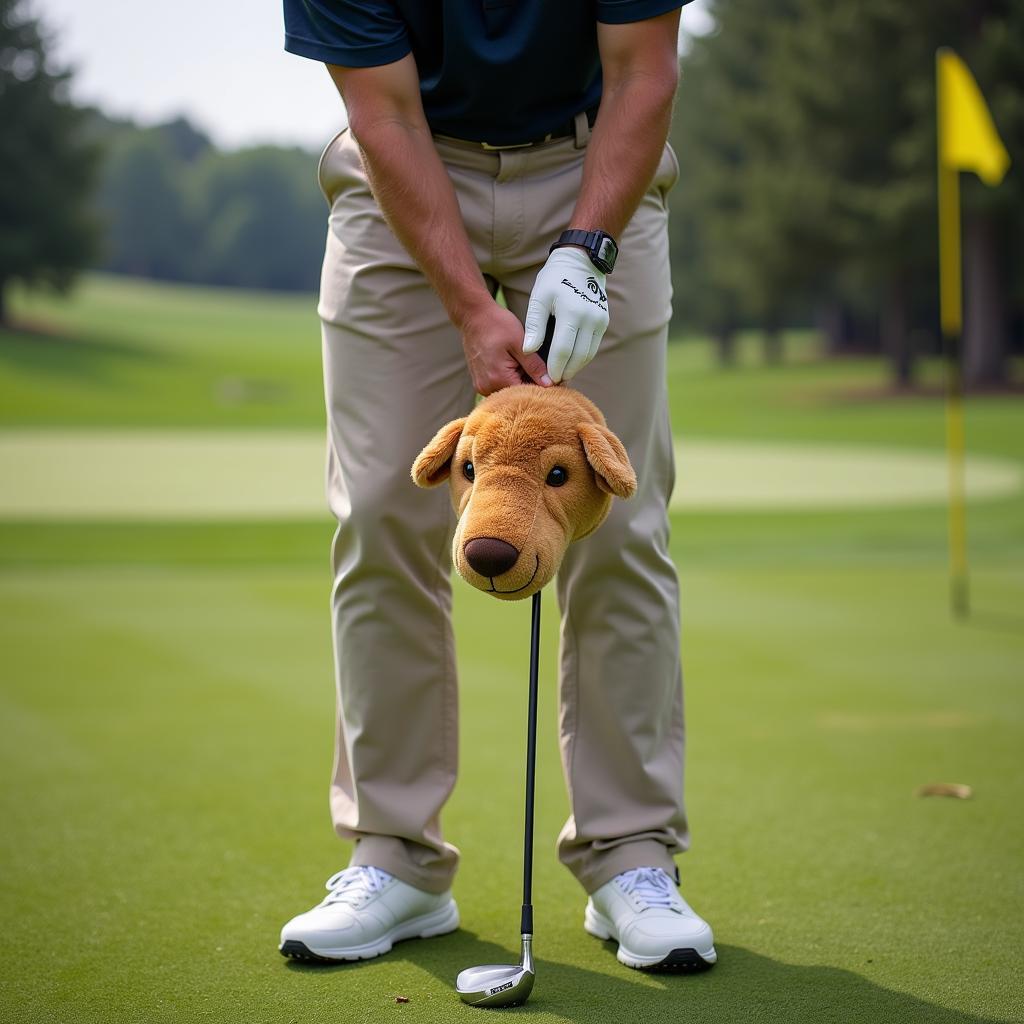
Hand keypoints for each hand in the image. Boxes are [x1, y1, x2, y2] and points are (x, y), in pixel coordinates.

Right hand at [460, 302, 552, 396]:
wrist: (474, 316)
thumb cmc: (496, 325)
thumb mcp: (520, 343)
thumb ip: (535, 366)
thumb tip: (549, 383)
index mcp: (498, 379)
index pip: (525, 394)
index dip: (540, 388)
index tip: (551, 380)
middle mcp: (487, 387)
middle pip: (516, 396)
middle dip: (529, 385)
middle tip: (538, 369)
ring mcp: (481, 386)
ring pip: (508, 392)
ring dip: (518, 382)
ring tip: (522, 364)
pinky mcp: (479, 381)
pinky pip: (499, 387)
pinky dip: (508, 379)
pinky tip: (513, 365)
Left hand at [523, 247, 609, 381]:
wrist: (580, 261)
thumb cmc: (554, 279)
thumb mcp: (539, 298)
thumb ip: (534, 326)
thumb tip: (528, 351)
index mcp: (572, 313)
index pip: (563, 350)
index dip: (555, 367)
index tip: (548, 379)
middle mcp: (590, 319)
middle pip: (578, 356)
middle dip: (566, 371)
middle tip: (554, 382)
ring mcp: (600, 321)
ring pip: (588, 354)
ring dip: (576, 367)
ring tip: (562, 375)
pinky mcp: (603, 321)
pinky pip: (593, 346)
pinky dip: (582, 357)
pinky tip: (571, 362)